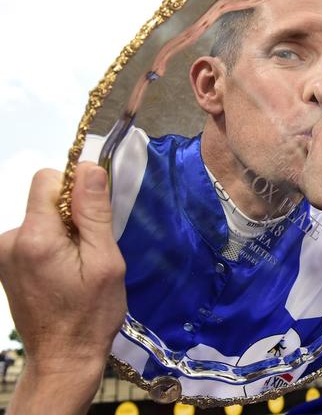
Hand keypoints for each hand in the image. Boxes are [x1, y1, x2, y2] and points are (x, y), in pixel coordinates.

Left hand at [0, 162, 125, 413]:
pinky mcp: (6, 264)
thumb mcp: (105, 261)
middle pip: (45, 199)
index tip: (95, 216)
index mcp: (35, 237)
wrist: (63, 359)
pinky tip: (65, 273)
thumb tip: (89, 168)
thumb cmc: (91, 314)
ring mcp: (4, 253)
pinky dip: (54, 245)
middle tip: (92, 250)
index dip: (76, 187)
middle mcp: (10, 240)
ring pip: (43, 218)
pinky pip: (35, 236)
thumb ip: (94, 213)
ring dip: (64, 232)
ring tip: (79, 267)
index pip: (47, 179)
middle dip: (73, 214)